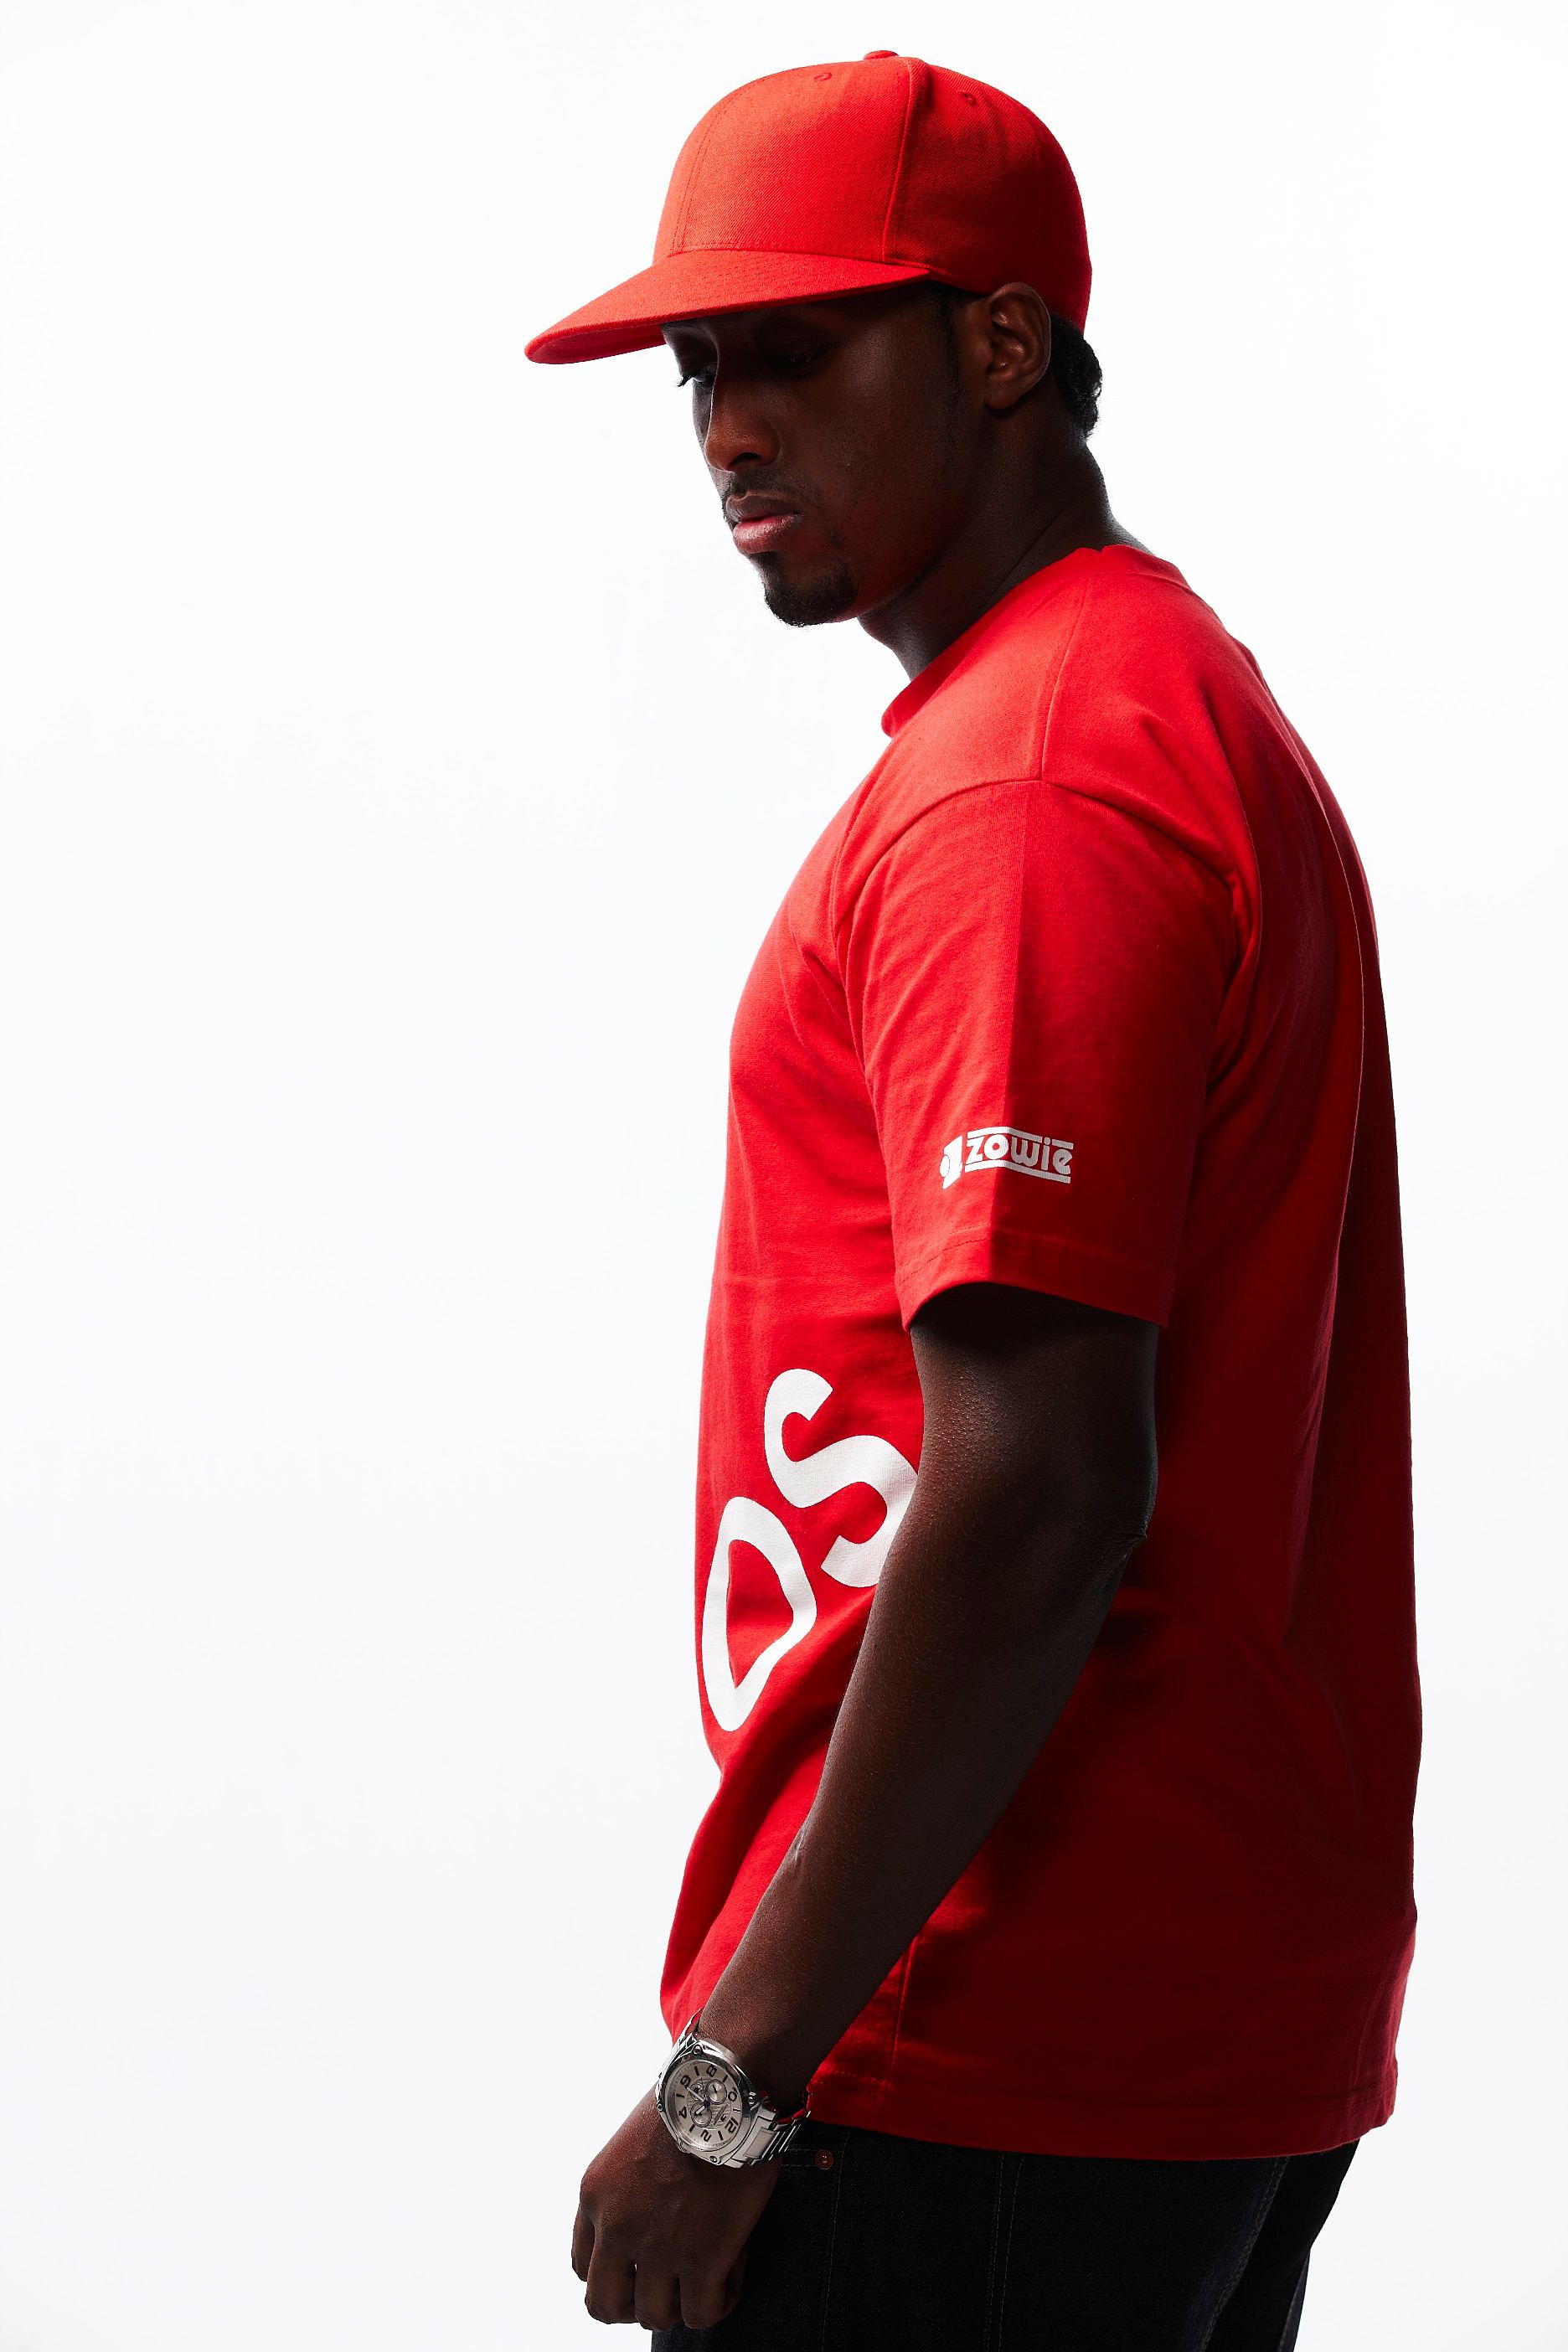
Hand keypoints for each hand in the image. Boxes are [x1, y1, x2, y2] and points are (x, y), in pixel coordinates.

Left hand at [571, 2087, 783, 2329]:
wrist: (722, 2088)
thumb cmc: (689, 2102)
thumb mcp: (632, 2144)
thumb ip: (627, 2189)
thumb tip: (652, 2215)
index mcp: (594, 2196)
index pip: (583, 2268)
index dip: (616, 2275)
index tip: (643, 2264)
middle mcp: (616, 2227)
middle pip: (606, 2306)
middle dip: (637, 2304)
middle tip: (671, 2283)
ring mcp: (656, 2248)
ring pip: (655, 2316)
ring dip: (682, 2301)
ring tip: (711, 2267)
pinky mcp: (701, 2260)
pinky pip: (703, 2313)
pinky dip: (720, 2299)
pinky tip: (734, 2267)